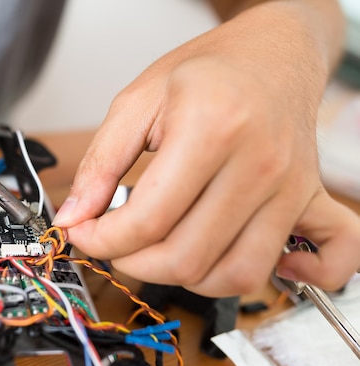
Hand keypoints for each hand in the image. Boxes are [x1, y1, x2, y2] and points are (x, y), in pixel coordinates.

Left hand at [52, 1, 359, 296]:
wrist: (273, 51)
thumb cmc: (207, 71)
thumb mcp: (137, 101)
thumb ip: (101, 163)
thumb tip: (74, 216)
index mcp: (210, 131)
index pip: (147, 220)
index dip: (101, 239)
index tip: (83, 232)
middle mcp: (258, 165)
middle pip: (186, 257)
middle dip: (133, 263)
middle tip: (116, 242)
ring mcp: (290, 189)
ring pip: (234, 275)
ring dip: (185, 277)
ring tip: (161, 248)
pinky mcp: (311, 201)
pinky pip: (326, 262)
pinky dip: (287, 279)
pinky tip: (243, 256)